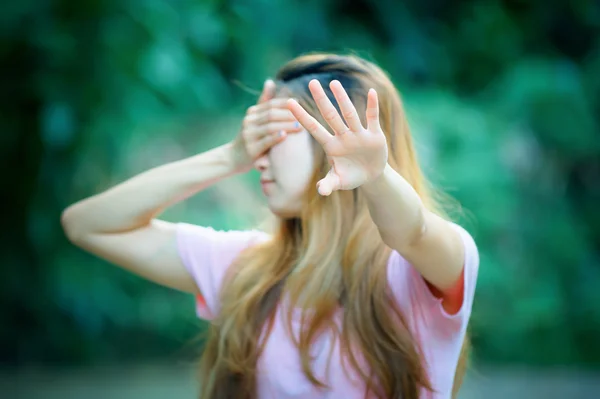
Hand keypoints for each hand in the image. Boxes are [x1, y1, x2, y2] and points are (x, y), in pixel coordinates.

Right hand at [231, 79, 301, 170]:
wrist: (234, 158)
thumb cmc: (251, 137)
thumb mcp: (255, 119)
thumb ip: (264, 102)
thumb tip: (270, 81)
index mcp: (252, 112)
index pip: (271, 104)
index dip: (286, 103)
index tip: (300, 104)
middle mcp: (249, 121)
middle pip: (271, 114)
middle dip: (288, 114)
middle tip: (304, 116)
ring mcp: (248, 134)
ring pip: (269, 127)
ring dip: (286, 125)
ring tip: (300, 126)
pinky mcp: (250, 149)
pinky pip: (265, 141)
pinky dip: (275, 137)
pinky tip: (285, 135)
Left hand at [287, 79, 387, 195]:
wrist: (371, 176)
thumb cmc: (351, 177)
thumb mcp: (339, 182)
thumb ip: (329, 184)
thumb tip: (321, 191)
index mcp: (331, 146)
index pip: (313, 128)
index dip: (301, 116)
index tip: (289, 103)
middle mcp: (343, 136)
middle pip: (330, 115)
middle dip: (321, 100)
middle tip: (311, 82)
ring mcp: (358, 134)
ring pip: (349, 113)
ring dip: (343, 98)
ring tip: (334, 82)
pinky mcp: (374, 135)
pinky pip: (373, 118)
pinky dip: (373, 106)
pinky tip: (371, 92)